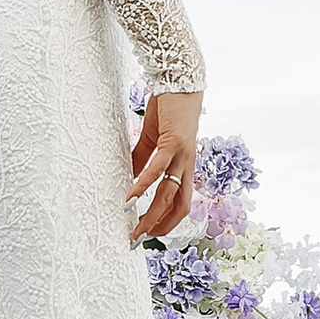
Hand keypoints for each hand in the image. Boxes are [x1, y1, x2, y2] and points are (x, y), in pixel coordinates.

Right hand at [128, 91, 202, 244]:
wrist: (181, 80)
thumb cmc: (169, 108)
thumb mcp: (154, 139)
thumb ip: (143, 159)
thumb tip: (131, 176)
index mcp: (184, 166)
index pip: (180, 202)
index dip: (167, 220)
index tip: (149, 232)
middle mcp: (188, 164)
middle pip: (179, 206)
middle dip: (161, 226)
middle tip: (140, 238)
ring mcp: (183, 155)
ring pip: (170, 193)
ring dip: (152, 214)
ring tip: (136, 228)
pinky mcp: (174, 142)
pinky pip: (158, 168)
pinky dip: (145, 184)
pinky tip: (132, 196)